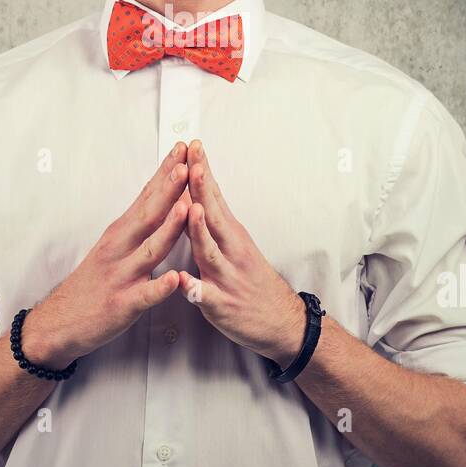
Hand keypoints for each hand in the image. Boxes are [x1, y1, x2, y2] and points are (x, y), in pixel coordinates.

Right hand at [21, 143, 191, 369]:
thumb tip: (159, 193)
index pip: (146, 196)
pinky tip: (175, 279)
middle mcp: (119, 248)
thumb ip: (136, 223)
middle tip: (186, 164)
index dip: (164, 172)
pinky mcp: (121, 305)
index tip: (181, 148)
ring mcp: (120, 276)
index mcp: (120, 232)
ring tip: (187, 208)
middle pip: (148, 215)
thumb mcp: (112, 244)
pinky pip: (144, 295)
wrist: (58, 322)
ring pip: (150, 250)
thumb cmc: (93, 282)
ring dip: (169, 228)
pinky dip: (160, 287)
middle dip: (169, 189)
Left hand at [178, 140, 305, 366]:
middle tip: (192, 162)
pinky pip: (207, 296)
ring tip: (191, 210)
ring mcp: (227, 276)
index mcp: (231, 233)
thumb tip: (197, 188)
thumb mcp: (236, 243)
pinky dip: (195, 289)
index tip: (193, 145)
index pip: (215, 196)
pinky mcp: (222, 304)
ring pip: (210, 251)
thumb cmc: (251, 278)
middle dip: (201, 188)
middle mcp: (231, 250)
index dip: (203, 171)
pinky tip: (184, 283)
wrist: (282, 321)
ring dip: (200, 230)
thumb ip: (214, 219)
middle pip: (213, 214)